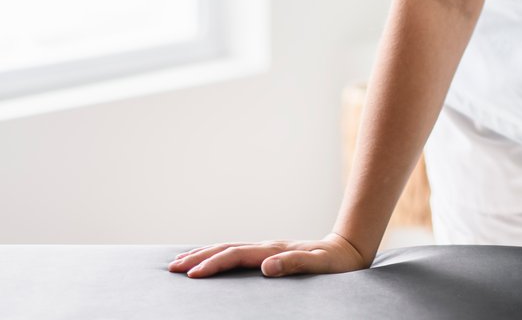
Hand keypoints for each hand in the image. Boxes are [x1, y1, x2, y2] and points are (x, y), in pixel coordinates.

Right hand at [166, 232, 369, 277]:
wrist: (349, 249)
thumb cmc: (336, 263)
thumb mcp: (321, 266)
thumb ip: (296, 264)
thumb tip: (267, 265)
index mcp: (274, 250)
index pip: (236, 256)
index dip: (213, 264)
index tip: (193, 275)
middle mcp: (267, 246)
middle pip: (225, 248)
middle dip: (198, 257)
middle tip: (172, 268)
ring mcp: (267, 248)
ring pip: (228, 247)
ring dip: (204, 254)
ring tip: (181, 261)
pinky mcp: (269, 253)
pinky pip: (237, 252)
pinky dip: (218, 254)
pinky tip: (210, 259)